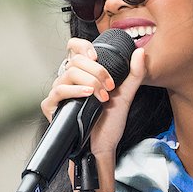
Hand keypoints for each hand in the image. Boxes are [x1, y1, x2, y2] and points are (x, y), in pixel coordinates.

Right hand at [42, 38, 147, 190]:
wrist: (103, 145)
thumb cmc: (111, 120)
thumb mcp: (126, 94)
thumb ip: (135, 73)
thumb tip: (140, 52)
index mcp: (83, 73)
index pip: (74, 48)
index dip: (82, 46)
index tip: (97, 55)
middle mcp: (68, 80)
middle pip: (75, 60)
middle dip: (97, 71)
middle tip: (110, 86)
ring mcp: (59, 92)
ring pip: (69, 73)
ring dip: (90, 82)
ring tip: (102, 96)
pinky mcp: (52, 106)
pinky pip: (59, 91)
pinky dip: (74, 90)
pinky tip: (87, 94)